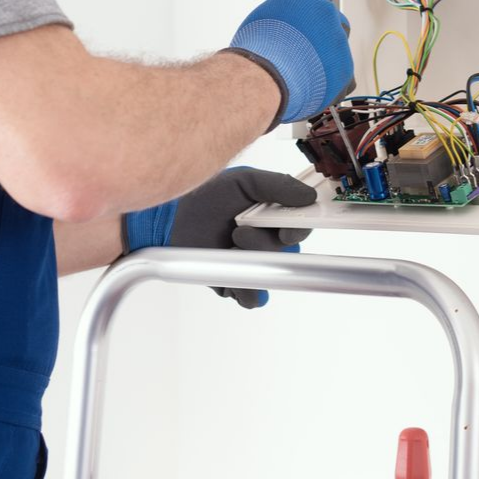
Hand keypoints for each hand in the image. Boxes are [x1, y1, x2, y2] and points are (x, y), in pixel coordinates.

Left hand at [122, 168, 316, 306]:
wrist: (169, 218)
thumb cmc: (203, 196)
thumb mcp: (243, 180)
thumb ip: (278, 185)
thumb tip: (308, 196)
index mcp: (274, 216)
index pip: (302, 227)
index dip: (298, 230)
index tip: (284, 227)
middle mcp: (267, 241)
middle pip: (290, 252)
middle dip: (267, 242)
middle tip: (241, 230)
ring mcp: (252, 264)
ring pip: (273, 275)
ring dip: (256, 262)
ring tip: (231, 245)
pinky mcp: (236, 284)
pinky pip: (255, 298)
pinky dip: (247, 288)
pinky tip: (231, 268)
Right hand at [225, 0, 353, 129]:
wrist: (265, 78)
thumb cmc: (254, 51)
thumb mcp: (261, 22)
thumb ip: (281, 18)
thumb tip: (283, 27)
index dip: (314, 11)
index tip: (308, 21)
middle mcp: (326, 13)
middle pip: (336, 19)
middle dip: (326, 33)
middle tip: (308, 49)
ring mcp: (339, 41)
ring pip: (341, 48)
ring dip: (330, 57)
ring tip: (307, 71)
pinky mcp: (345, 68)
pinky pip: (344, 77)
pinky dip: (332, 84)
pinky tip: (314, 89)